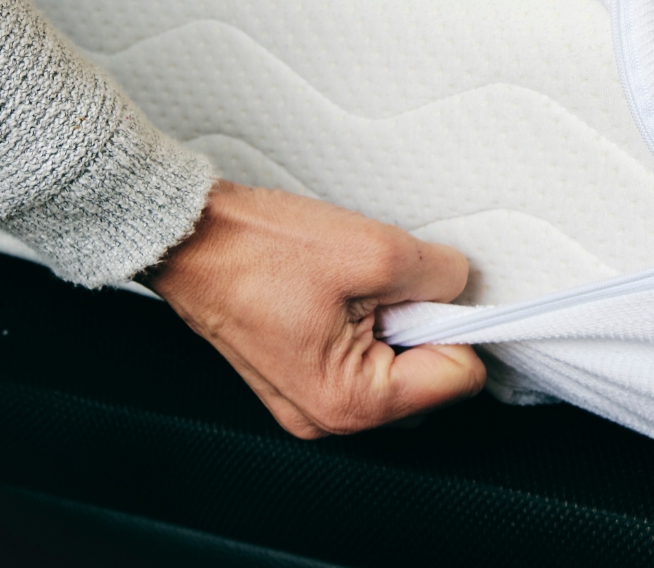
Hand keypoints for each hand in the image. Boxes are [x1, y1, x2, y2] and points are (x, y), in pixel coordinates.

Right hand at [147, 182, 484, 437]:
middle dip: (423, 323)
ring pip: (396, 363)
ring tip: (356, 282)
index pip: (458, 377)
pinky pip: (363, 355)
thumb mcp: (375, 251)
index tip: (433, 288)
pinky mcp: (301, 374)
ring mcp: (311, 398)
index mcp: (350, 402)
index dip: (458, 323)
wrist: (191, 237)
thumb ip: (440, 276)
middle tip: (386, 281)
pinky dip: (367, 319)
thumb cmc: (262, 249)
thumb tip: (462, 287)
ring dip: (394, 319)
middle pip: (428, 376)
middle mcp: (329, 417)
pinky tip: (340, 288)